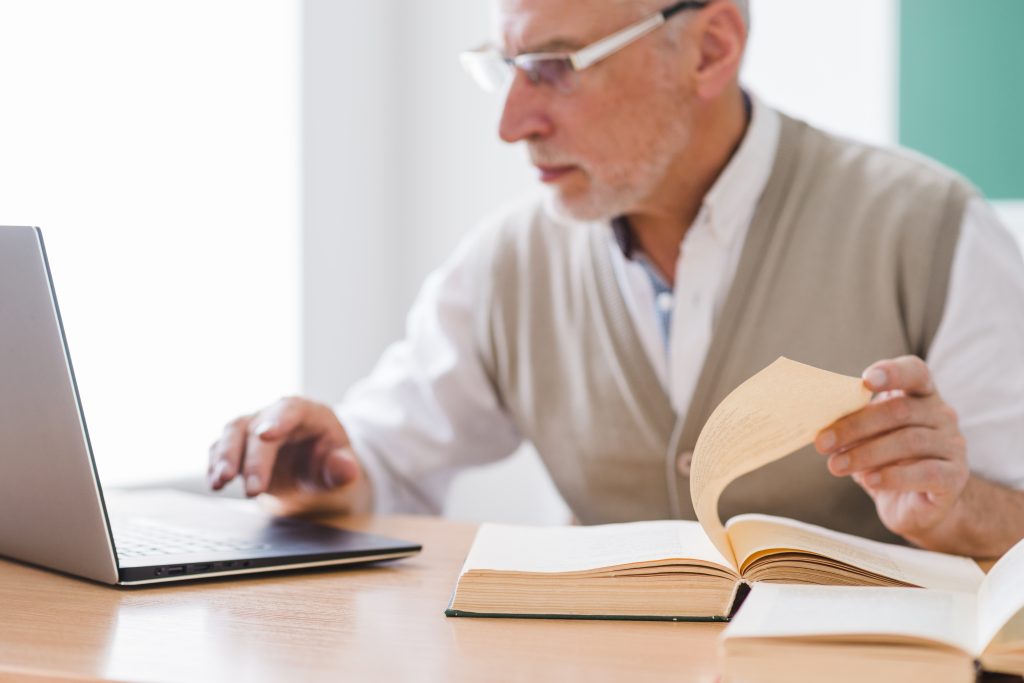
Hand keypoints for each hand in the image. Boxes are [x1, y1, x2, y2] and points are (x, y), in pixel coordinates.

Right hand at [208, 397, 369, 514]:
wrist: (312, 471)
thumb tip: (346, 468)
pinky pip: (221, 448)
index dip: (278, 420)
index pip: (291, 408)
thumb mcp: (342, 467)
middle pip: (256, 426)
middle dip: (252, 459)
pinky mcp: (238, 445)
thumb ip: (344, 468)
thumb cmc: (328, 463)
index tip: (266, 435)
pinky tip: (215, 483)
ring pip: (233, 432)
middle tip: (253, 490)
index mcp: (308, 413)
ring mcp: (254, 428)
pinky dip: (215, 465)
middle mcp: (276, 415)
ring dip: (224, 457)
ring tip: (220, 482)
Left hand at [814, 356, 968, 544]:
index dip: (893, 372)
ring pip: (909, 441)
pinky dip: (893, 476)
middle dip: (855, 426)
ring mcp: (953, 445)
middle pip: (900, 410)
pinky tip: (869, 481)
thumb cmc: (886, 462)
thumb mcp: (866, 437)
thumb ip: (853, 422)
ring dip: (865, 454)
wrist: (915, 505)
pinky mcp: (955, 476)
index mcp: (920, 396)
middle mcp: (942, 415)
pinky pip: (925, 472)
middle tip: (822, 443)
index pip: (914, 372)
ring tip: (835, 466)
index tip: (866, 380)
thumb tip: (819, 423)